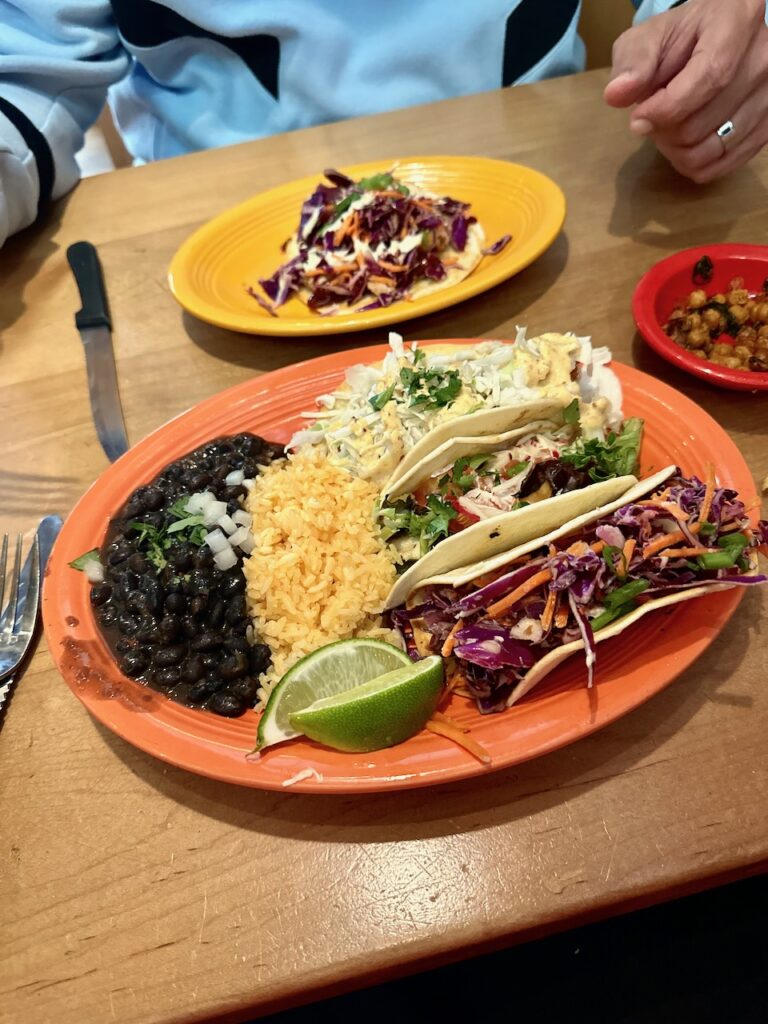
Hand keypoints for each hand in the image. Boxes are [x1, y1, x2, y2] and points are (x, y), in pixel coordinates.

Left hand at [603, 0, 767, 182]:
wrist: (714, 43)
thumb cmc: (679, 40)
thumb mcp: (648, 39)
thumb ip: (633, 63)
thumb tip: (616, 95)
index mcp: (737, 22)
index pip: (709, 76)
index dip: (667, 109)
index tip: (638, 119)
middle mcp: (764, 58)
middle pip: (703, 121)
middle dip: (663, 131)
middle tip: (651, 117)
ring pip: (711, 150)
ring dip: (675, 150)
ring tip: (667, 128)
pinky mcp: (767, 127)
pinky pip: (722, 166)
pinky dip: (693, 164)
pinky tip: (683, 144)